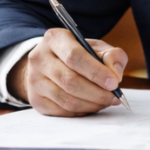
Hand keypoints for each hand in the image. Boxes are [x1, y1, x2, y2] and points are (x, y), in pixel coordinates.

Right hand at [7, 28, 127, 116]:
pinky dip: (81, 111)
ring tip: (106, 101)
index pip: (74, 56)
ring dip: (91, 104)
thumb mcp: (96, 48)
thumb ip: (112, 56)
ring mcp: (34, 80)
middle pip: (70, 81)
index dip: (96, 72)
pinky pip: (62, 111)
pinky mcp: (36, 99)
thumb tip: (114, 73)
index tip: (114, 83)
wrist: (50, 64)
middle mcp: (39, 58)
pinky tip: (92, 105)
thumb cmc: (78, 55)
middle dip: (97, 92)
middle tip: (114, 97)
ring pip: (66, 99)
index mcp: (55, 38)